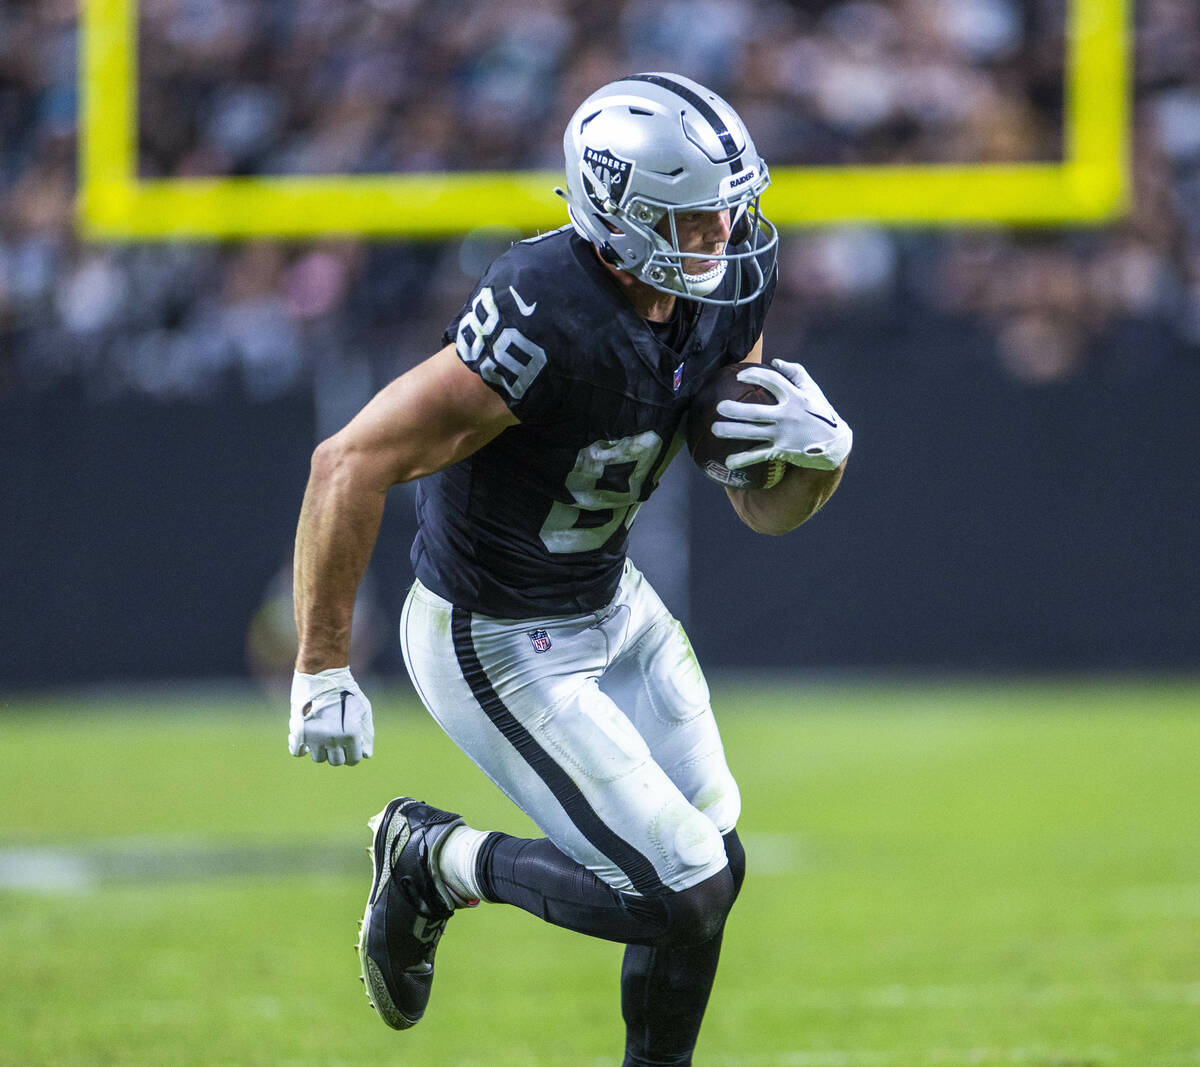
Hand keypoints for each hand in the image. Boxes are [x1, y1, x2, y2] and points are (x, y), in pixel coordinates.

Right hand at [288, 667, 373, 765]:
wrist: (323, 673)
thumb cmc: (346, 691)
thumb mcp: (363, 710)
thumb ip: (366, 734)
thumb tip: (366, 754)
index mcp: (351, 735)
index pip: (352, 760)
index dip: (352, 754)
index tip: (349, 748)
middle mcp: (333, 739)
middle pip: (335, 761)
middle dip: (337, 752)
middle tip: (335, 739)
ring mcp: (315, 737)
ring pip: (317, 757)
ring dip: (320, 749)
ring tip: (322, 734)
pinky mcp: (299, 731)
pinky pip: (297, 752)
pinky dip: (300, 748)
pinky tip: (306, 739)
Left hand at [712, 359, 852, 471]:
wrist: (835, 445)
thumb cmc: (820, 413)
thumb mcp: (813, 391)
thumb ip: (795, 373)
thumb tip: (774, 361)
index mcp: (795, 397)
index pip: (772, 381)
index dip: (754, 376)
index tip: (739, 376)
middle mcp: (788, 416)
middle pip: (756, 412)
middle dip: (736, 409)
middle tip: (719, 407)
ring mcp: (784, 435)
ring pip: (753, 433)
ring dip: (732, 432)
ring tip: (714, 429)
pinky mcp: (782, 451)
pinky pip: (758, 455)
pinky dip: (743, 459)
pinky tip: (728, 462)